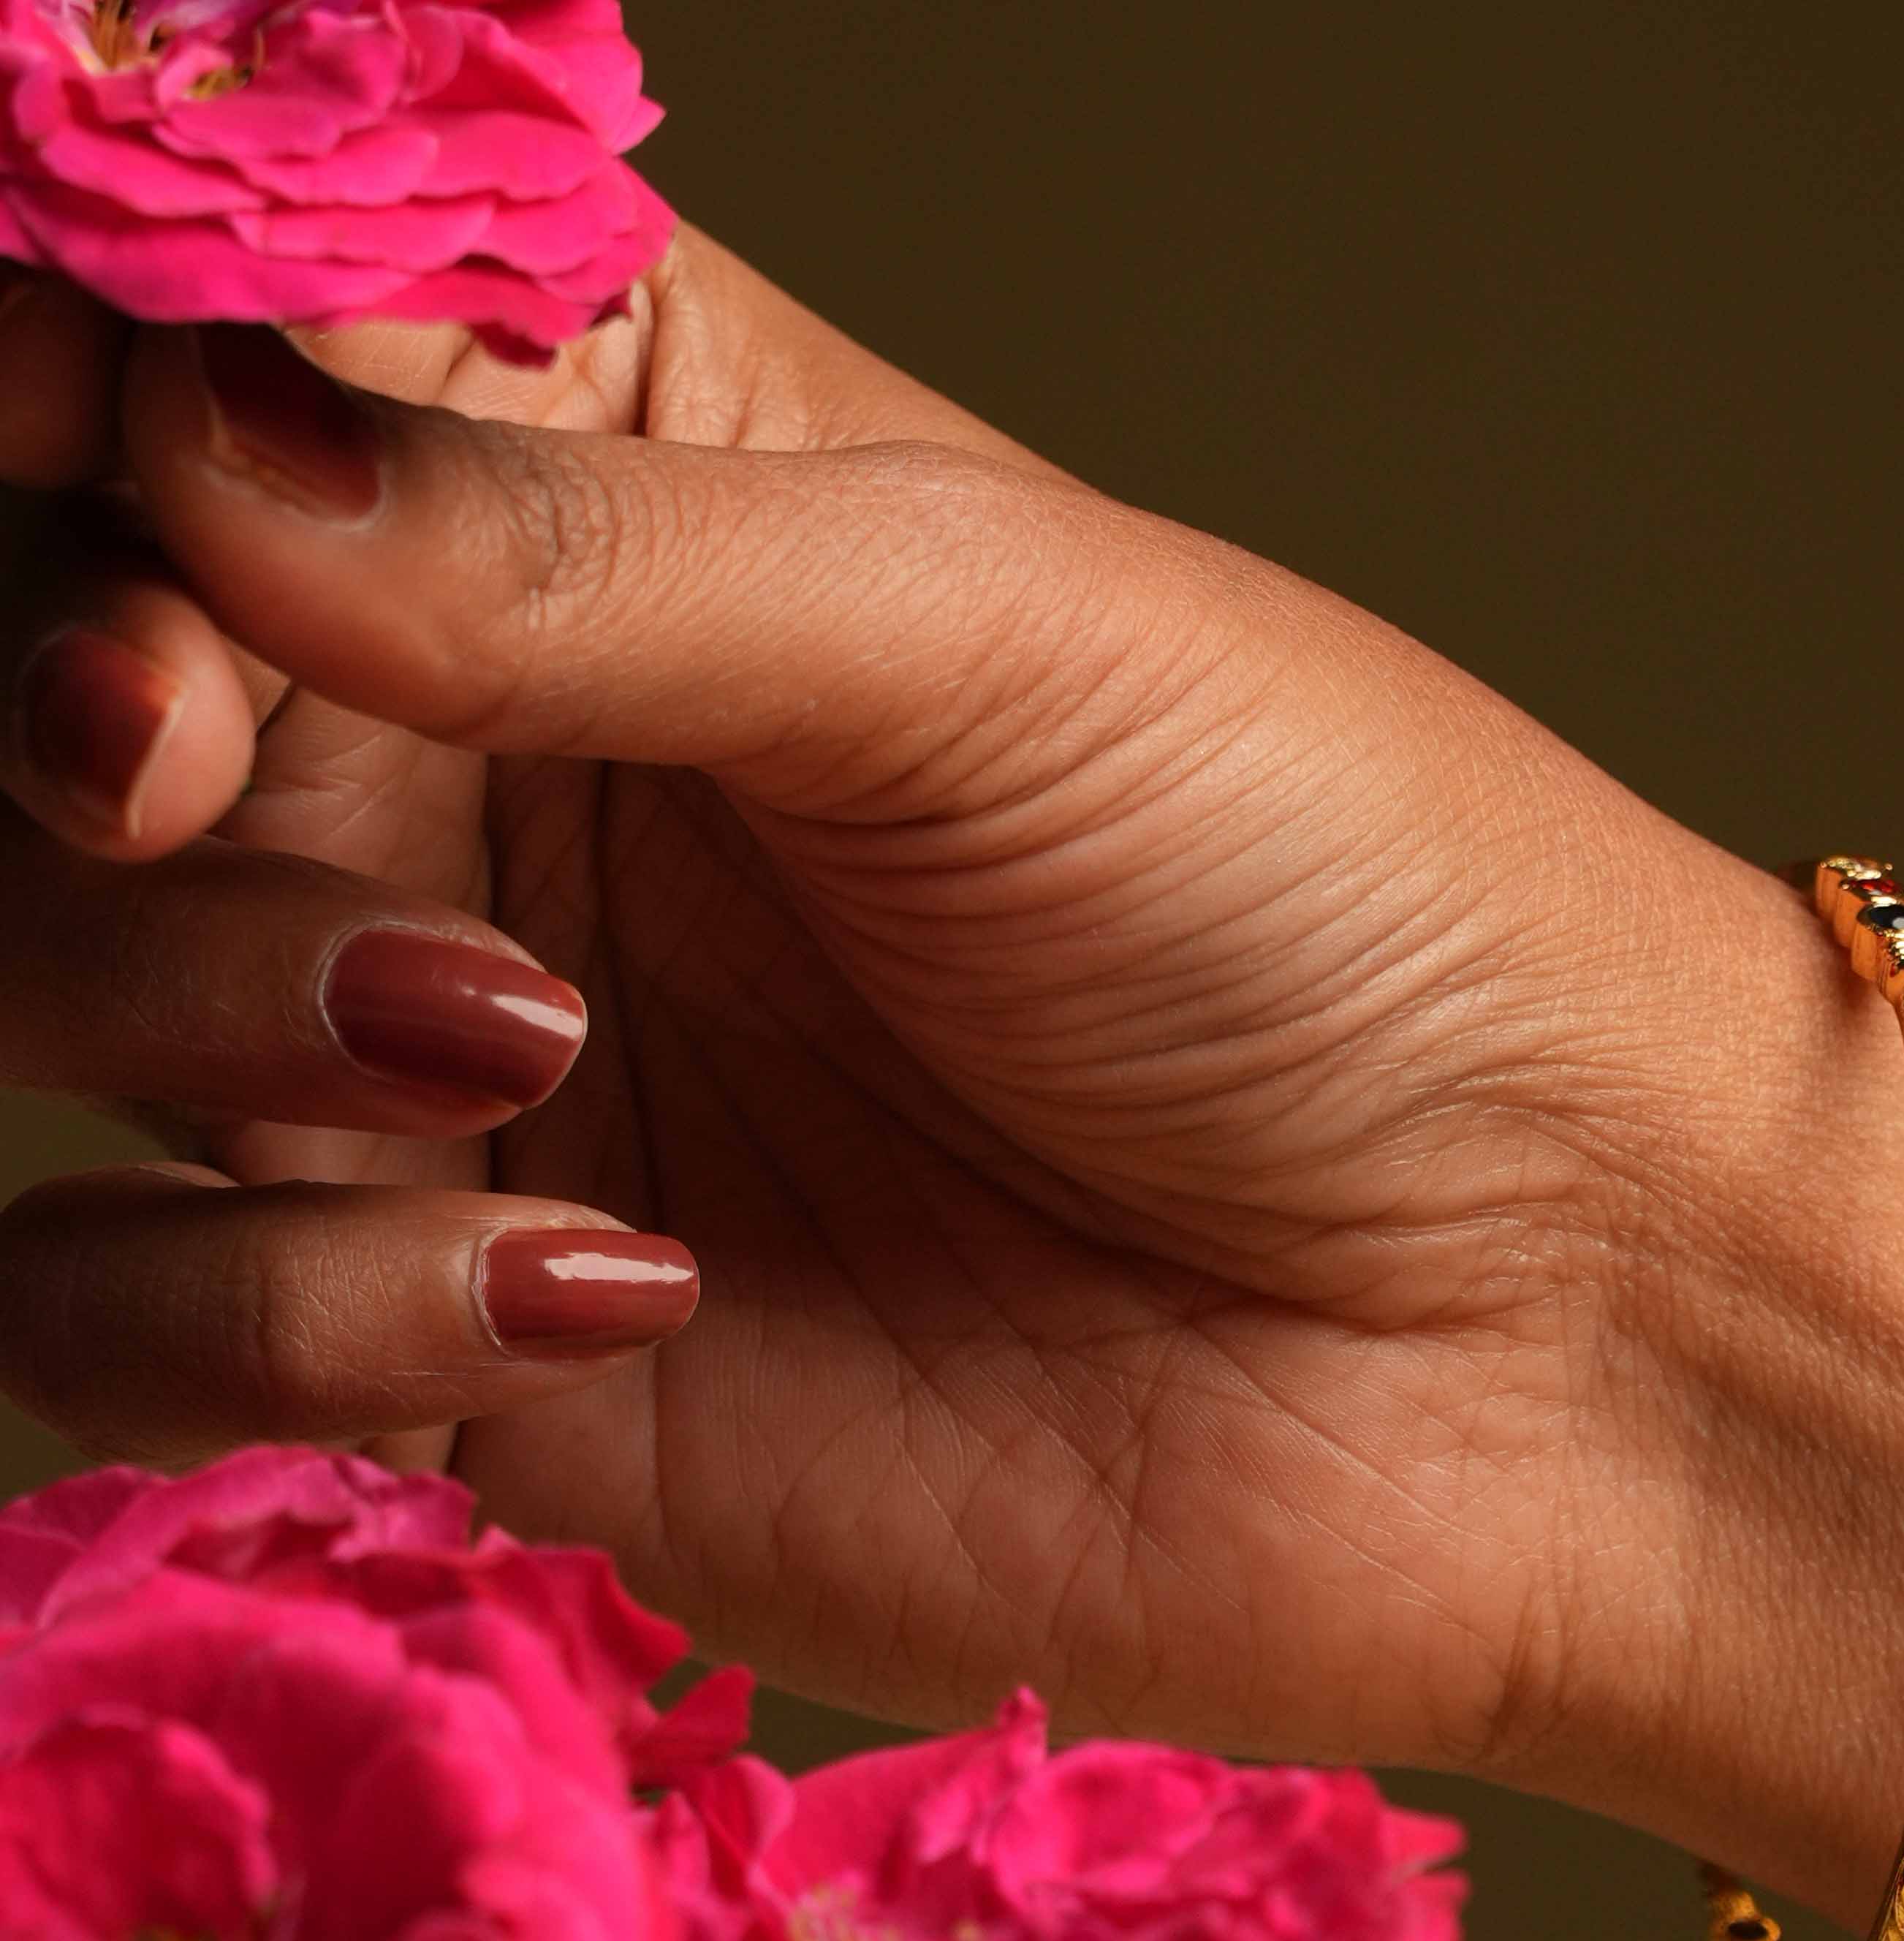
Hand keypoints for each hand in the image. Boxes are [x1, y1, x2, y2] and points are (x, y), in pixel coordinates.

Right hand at [0, 236, 1835, 1788]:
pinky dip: (292, 1305)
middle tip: (175, 736)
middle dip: (68, 707)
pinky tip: (608, 1285)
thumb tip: (177, 444)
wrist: (1537, 1325)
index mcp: (615, 515)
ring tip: (489, 1028)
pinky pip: (172, 1327)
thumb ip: (568, 545)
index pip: (193, 387)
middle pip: (56, 693)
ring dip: (172, 997)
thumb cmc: (1349, 911)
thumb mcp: (989, 638)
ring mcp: (472, 1087)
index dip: (70, 400)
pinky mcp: (499, 1371)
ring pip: (57, 1008)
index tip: (84, 440)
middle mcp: (501, 781)